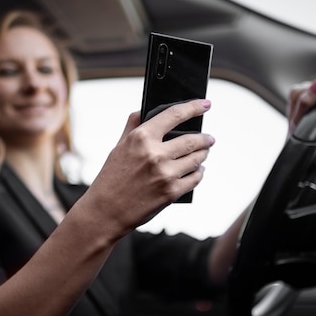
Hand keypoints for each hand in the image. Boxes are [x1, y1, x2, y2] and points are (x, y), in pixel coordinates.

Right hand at [87, 99, 213, 233]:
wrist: (106, 211)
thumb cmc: (110, 179)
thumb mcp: (118, 146)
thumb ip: (133, 126)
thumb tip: (145, 110)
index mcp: (141, 138)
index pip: (174, 114)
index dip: (193, 107)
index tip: (205, 104)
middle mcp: (155, 154)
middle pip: (192, 139)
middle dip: (205, 138)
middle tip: (208, 138)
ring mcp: (165, 174)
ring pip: (197, 159)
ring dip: (203, 155)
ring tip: (203, 154)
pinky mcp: (171, 192)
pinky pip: (195, 178)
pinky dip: (198, 173)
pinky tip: (197, 171)